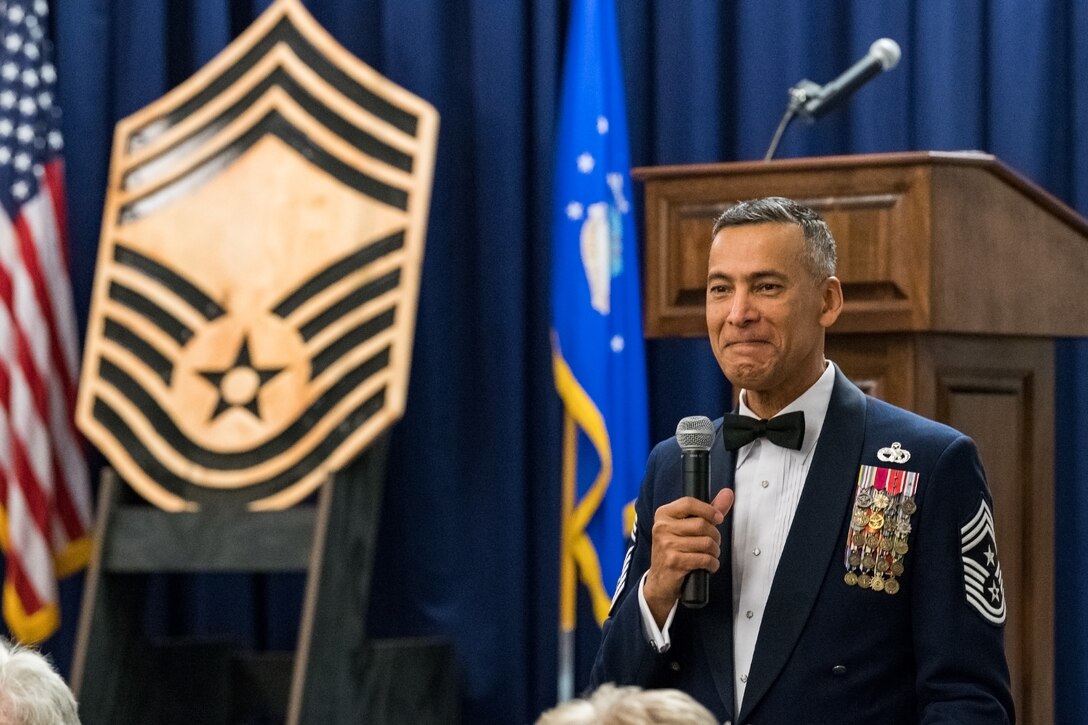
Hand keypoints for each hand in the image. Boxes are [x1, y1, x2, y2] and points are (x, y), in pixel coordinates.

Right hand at [644, 488, 733, 625]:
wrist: (660, 581)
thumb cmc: (675, 551)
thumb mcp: (687, 528)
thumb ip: (708, 510)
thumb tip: (727, 493)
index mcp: (663, 514)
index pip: (689, 503)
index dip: (708, 510)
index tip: (718, 518)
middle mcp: (662, 527)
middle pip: (701, 524)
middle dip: (715, 536)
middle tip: (713, 543)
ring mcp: (666, 545)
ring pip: (705, 543)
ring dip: (714, 551)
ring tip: (710, 554)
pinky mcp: (674, 562)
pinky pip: (704, 559)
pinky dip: (712, 564)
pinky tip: (708, 565)